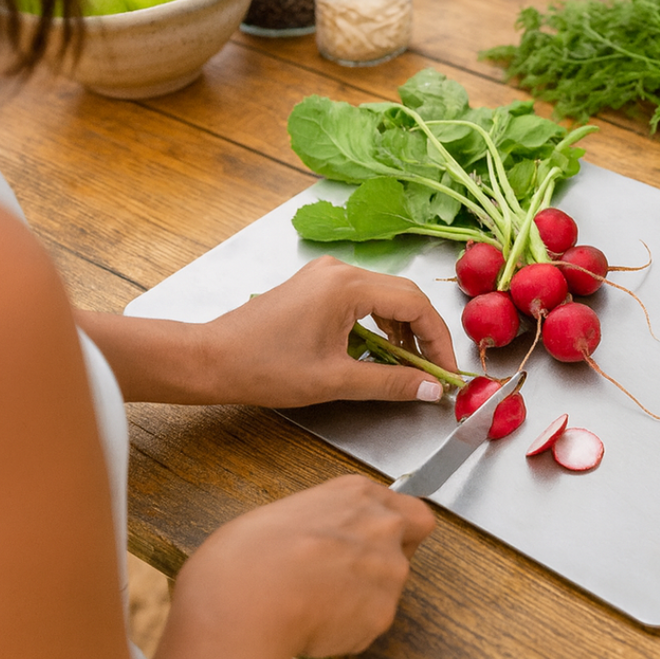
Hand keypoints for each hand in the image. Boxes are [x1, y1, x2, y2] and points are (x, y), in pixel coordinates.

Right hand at [149, 476, 434, 658]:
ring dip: (365, 596)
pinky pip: (371, 623)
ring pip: (390, 587)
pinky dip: (350, 628)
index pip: (410, 509)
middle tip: (346, 575)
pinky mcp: (383, 612)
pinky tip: (317, 621)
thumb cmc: (249, 555)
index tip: (376, 541)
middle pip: (409, 545)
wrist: (246, 597)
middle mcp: (383, 525)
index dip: (396, 528)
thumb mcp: (289, 511)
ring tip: (319, 601)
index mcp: (358, 493)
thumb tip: (322, 537)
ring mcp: (388, 568)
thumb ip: (327, 520)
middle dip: (385, 561)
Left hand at [201, 256, 456, 406]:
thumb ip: (390, 382)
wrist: (212, 358)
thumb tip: (430, 388)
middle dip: (424, 333)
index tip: (446, 370)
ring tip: (410, 365)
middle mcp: (339, 270)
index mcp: (347, 286)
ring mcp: (326, 274)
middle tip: (435, 369)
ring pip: (384, 295)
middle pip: (403, 294)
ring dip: (402, 328)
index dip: (438, 339)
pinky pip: (362, 297)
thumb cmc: (264, 368)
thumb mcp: (334, 381)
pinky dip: (379, 322)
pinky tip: (381, 350)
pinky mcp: (316, 285)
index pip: (414, 303)